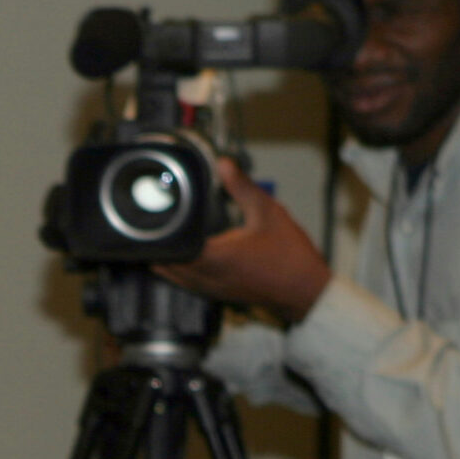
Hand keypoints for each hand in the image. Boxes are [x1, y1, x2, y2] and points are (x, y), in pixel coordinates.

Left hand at [156, 159, 331, 324]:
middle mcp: (207, 277)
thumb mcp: (268, 212)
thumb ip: (242, 187)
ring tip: (163, 235)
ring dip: (165, 258)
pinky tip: (182, 254)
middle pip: (164, 263)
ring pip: (171, 276)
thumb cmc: (290, 256)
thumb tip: (224, 164)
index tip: (154, 216)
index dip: (159, 233)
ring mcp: (209, 288)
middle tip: (154, 222)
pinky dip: (177, 269)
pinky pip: (185, 282)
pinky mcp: (215, 294)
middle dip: (157, 245)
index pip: (172, 248)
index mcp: (216, 257)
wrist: (305, 291)